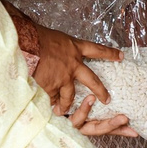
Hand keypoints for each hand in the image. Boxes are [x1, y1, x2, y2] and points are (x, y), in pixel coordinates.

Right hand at [17, 18, 128, 137]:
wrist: (26, 45)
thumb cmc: (36, 37)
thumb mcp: (54, 37)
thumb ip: (60, 49)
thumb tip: (55, 52)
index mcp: (74, 49)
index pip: (96, 50)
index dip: (109, 53)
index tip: (120, 56)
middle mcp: (73, 65)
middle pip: (92, 80)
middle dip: (100, 91)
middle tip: (107, 99)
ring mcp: (63, 79)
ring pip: (69, 96)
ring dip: (66, 104)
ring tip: (63, 111)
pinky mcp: (51, 88)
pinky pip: (51, 98)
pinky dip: (47, 102)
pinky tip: (43, 107)